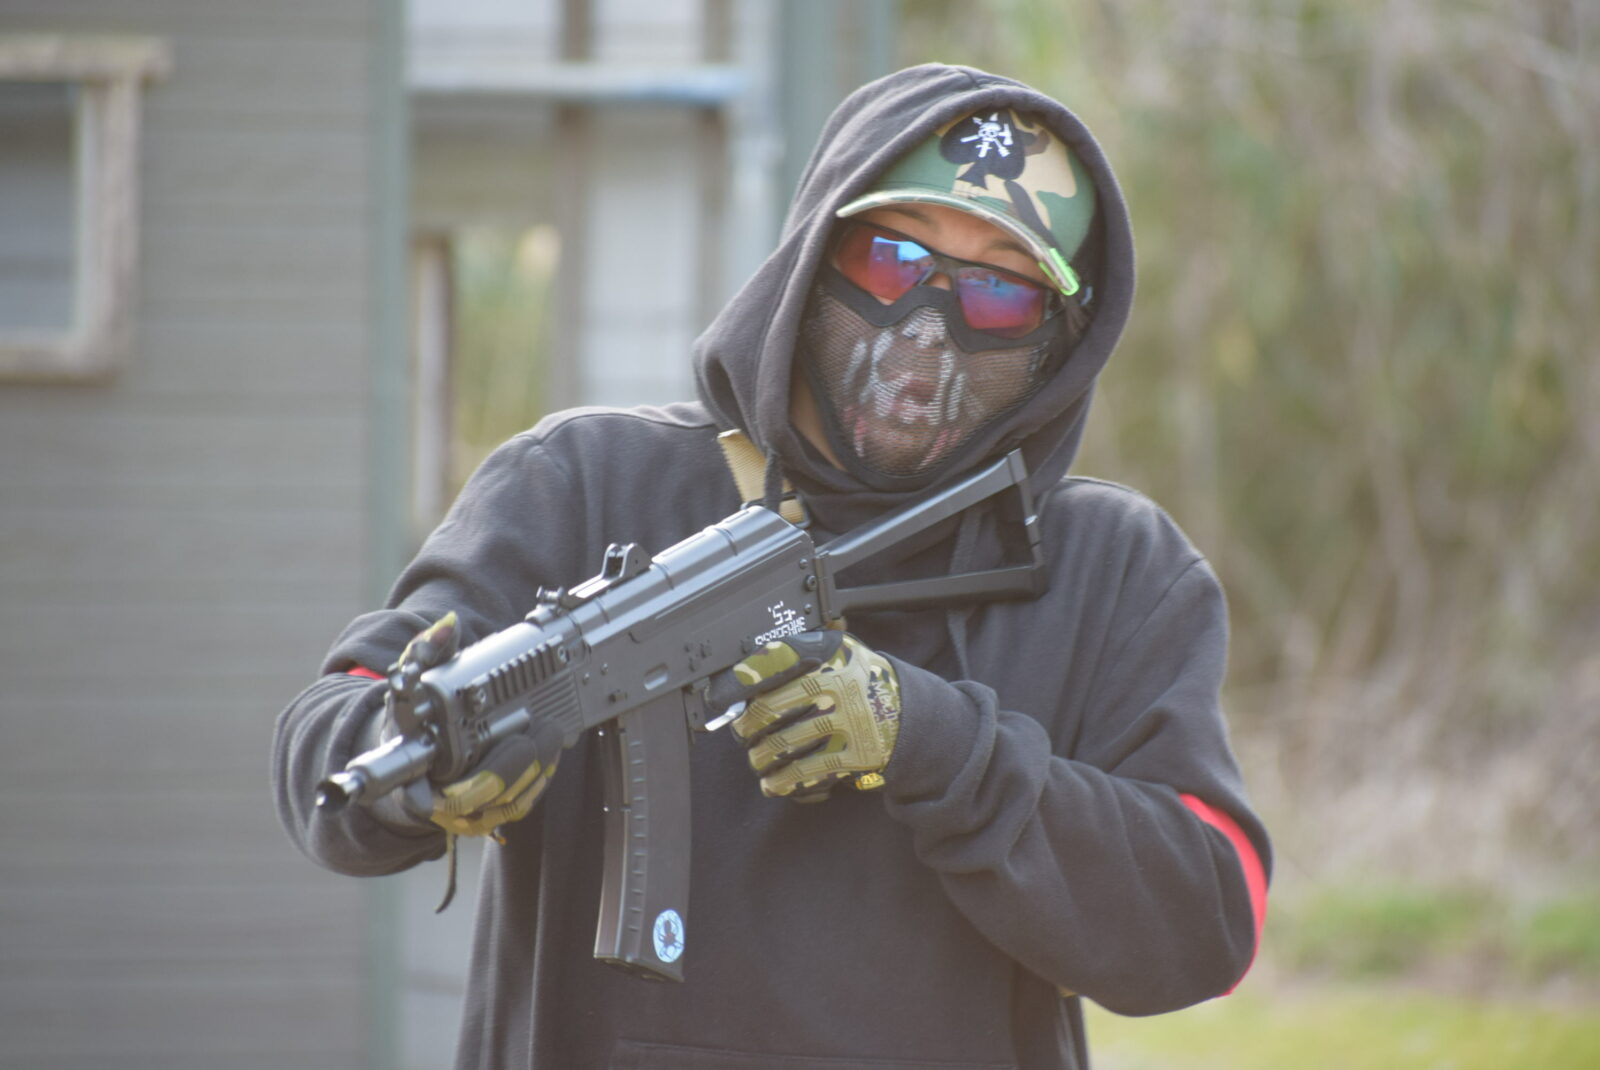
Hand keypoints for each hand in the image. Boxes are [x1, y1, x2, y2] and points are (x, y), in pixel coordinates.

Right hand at [390, 613, 557, 838]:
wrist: (421, 755)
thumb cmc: (418, 718)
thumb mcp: (415, 682)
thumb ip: (426, 651)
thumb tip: (448, 624)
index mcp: (409, 768)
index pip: (406, 782)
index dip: (424, 782)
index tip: (445, 766)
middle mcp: (435, 796)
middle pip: (472, 794)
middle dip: (506, 767)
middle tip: (532, 734)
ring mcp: (465, 808)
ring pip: (502, 803)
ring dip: (532, 772)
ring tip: (552, 734)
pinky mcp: (490, 810)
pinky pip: (517, 804)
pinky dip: (538, 782)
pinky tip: (551, 753)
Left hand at [716, 631, 900, 800]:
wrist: (909, 714)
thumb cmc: (858, 681)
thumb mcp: (837, 651)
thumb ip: (797, 654)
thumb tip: (741, 674)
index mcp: (828, 653)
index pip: (771, 663)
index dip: (738, 682)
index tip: (721, 698)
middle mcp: (837, 683)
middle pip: (768, 709)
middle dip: (746, 727)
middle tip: (742, 733)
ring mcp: (847, 721)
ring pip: (781, 745)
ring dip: (760, 758)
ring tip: (757, 759)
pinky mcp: (855, 754)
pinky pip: (805, 772)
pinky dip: (782, 781)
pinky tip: (773, 782)